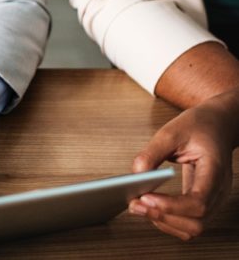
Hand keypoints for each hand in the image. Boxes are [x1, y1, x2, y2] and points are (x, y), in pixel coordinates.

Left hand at [128, 88, 238, 239]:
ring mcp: (214, 200)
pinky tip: (150, 208)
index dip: (170, 206)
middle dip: (162, 217)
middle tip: (135, 204)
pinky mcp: (204, 203)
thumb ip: (152, 153)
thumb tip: (136, 175)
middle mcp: (218, 191)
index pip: (198, 202)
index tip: (145, 197)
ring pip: (192, 228)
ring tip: (138, 207)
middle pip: (196, 222)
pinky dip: (167, 221)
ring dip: (163, 222)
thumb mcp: (171, 132)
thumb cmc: (197, 127)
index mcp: (214, 171)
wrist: (217, 125)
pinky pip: (188, 223)